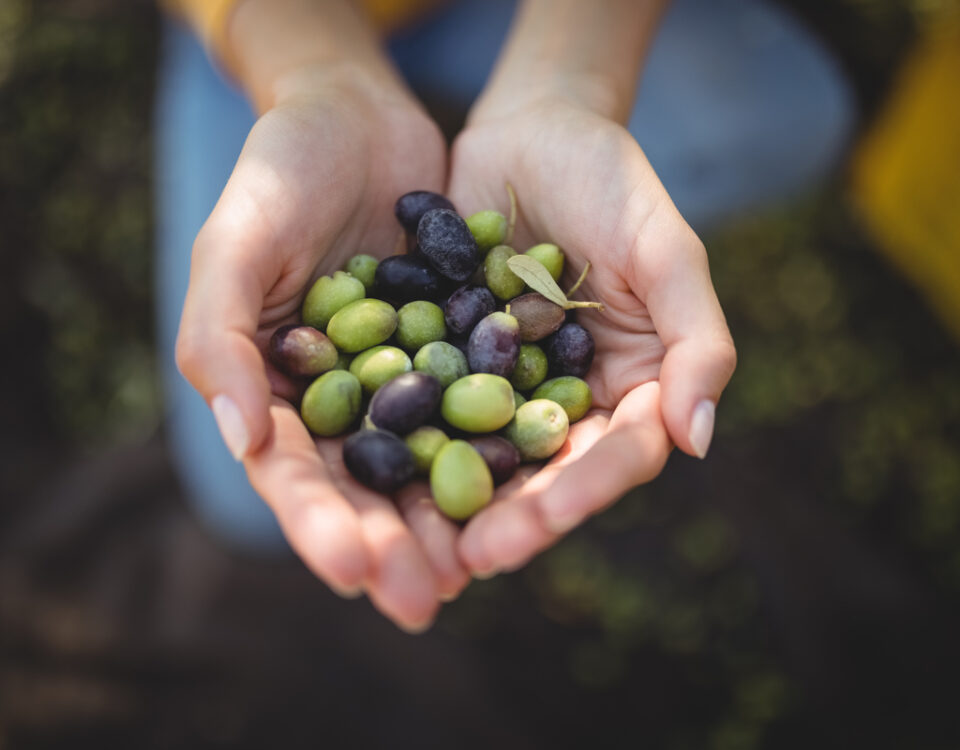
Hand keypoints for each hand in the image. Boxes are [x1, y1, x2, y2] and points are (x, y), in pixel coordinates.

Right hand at [175, 69, 469, 630]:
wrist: (357, 117)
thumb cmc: (278, 174)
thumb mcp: (235, 245)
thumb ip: (221, 338)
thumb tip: (241, 442)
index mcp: (272, 390)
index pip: (290, 473)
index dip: (317, 524)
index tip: (352, 569)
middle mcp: (338, 399)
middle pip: (363, 487)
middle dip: (390, 546)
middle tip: (423, 601)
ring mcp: (401, 380)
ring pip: (425, 462)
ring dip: (447, 519)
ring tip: (474, 572)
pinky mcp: (455, 351)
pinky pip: (478, 406)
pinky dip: (495, 447)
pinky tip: (522, 488)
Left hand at [445, 97, 736, 575]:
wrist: (533, 127)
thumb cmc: (614, 182)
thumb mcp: (668, 252)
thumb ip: (696, 342)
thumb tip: (697, 442)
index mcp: (629, 387)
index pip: (614, 456)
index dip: (580, 494)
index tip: (539, 527)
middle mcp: (566, 397)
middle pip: (543, 472)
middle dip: (511, 517)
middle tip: (471, 557)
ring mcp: (504, 383)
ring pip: (483, 455)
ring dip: (454, 501)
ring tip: (420, 540)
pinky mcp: (449, 359)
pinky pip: (428, 407)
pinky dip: (407, 440)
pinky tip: (375, 469)